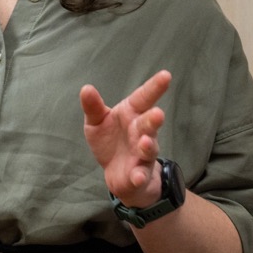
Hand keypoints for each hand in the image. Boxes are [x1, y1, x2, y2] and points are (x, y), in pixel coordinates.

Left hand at [79, 70, 170, 207]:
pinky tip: (137, 176)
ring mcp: (142, 154)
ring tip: (145, 143)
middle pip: (149, 124)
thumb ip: (93, 107)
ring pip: (149, 149)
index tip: (166, 75)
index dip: (154, 87)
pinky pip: (140, 175)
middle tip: (158, 114)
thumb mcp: (97, 122)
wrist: (117, 172)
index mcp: (131, 114)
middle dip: (153, 119)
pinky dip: (139, 176)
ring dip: (148, 146)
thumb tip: (86, 88)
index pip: (143, 98)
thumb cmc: (110, 139)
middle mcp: (141, 132)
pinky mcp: (139, 174)